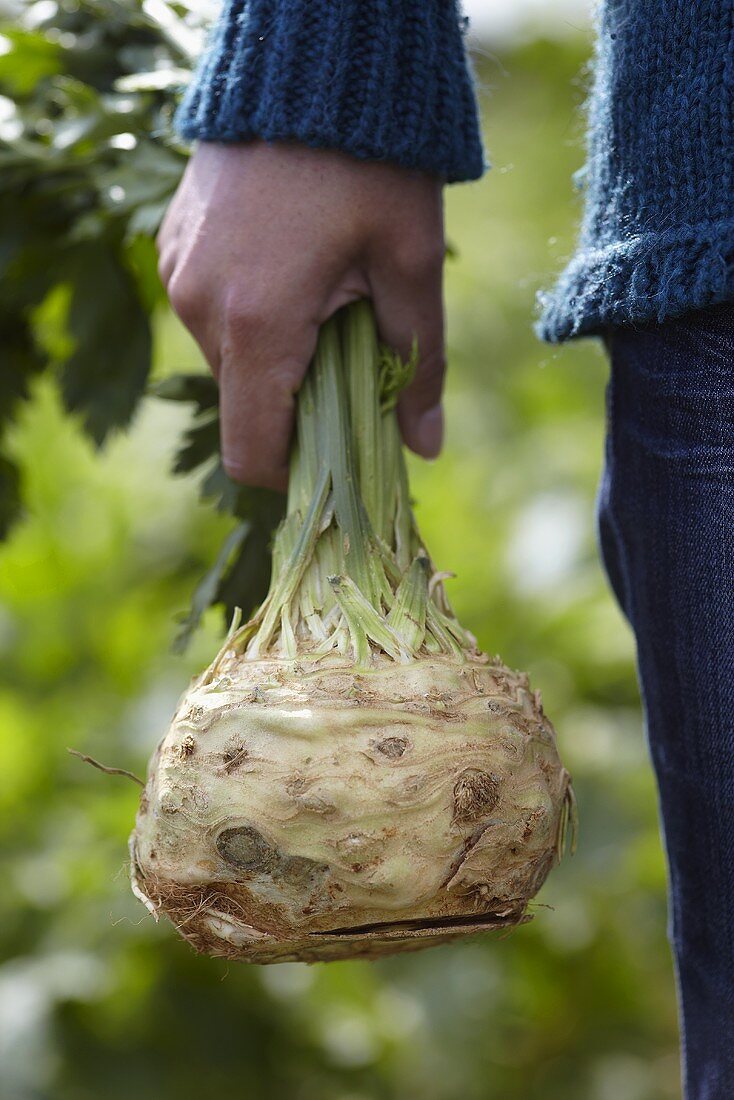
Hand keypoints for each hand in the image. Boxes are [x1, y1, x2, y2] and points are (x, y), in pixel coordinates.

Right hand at [157, 141, 445, 489]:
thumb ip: (417, 364)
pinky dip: (251, 317)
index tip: (338, 455)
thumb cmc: (371, 161)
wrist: (310, 59)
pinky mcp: (173, 247)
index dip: (295, 474)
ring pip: (227, 361)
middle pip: (245, 407)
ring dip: (275, 356)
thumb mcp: (411, 264)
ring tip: (324, 300)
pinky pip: (209, 313)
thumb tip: (426, 447)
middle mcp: (200, 308)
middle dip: (296, 405)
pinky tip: (290, 269)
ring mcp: (179, 275)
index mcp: (259, 325)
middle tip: (351, 357)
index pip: (252, 453)